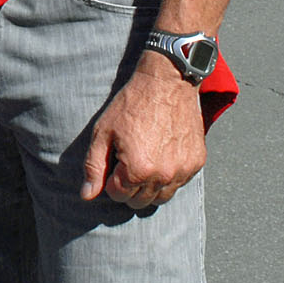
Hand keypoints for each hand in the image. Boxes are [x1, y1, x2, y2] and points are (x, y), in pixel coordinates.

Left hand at [82, 52, 206, 209]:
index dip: (111, 181)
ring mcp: (183, 170)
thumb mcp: (103, 131)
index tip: (114, 162)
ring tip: (144, 162)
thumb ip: (94, 167)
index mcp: (138, 169)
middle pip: (140, 201)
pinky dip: (170, 176)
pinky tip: (162, 155)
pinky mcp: (197, 162)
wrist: (167, 81)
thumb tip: (86, 195)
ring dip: (150, 187)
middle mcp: (163, 175)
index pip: (119, 196)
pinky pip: (180, 183)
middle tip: (127, 162)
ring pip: (162, 197)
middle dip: (129, 187)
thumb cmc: (131, 104)